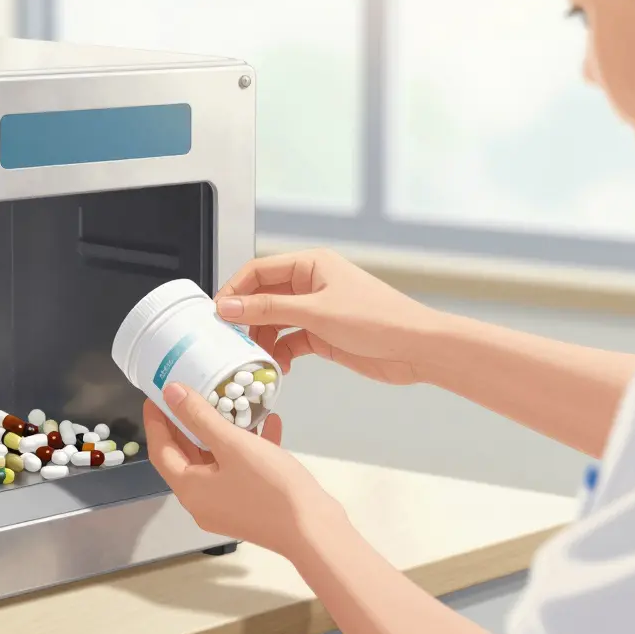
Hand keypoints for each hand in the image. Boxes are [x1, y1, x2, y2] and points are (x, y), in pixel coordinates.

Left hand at [143, 383, 344, 557]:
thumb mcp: (232, 444)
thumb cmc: (269, 486)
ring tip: (228, 402)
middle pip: (186, 457)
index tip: (157, 394)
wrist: (314, 531)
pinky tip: (269, 423)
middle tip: (191, 392)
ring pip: (217, 462)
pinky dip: (249, 448)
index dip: (157, 421)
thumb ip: (199, 416)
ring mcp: (227, 505)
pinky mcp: (250, 505)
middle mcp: (202, 501)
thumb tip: (171, 393)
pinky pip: (241, 471)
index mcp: (190, 489)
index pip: (161, 451)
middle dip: (188, 423)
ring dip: (222, 433)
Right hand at [216, 248, 445, 384]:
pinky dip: (281, 354)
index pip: (259, 271)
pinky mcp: (323, 335)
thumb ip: (269, 309)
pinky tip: (278, 368)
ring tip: (255, 358)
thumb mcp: (316, 312)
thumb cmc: (379, 319)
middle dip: (247, 319)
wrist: (417, 348)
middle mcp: (312, 284)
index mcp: (311, 265)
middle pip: (264, 298)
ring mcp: (317, 310)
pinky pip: (291, 341)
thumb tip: (229, 305)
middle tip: (231, 341)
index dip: (235, 290)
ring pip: (275, 322)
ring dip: (263, 340)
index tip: (217, 314)